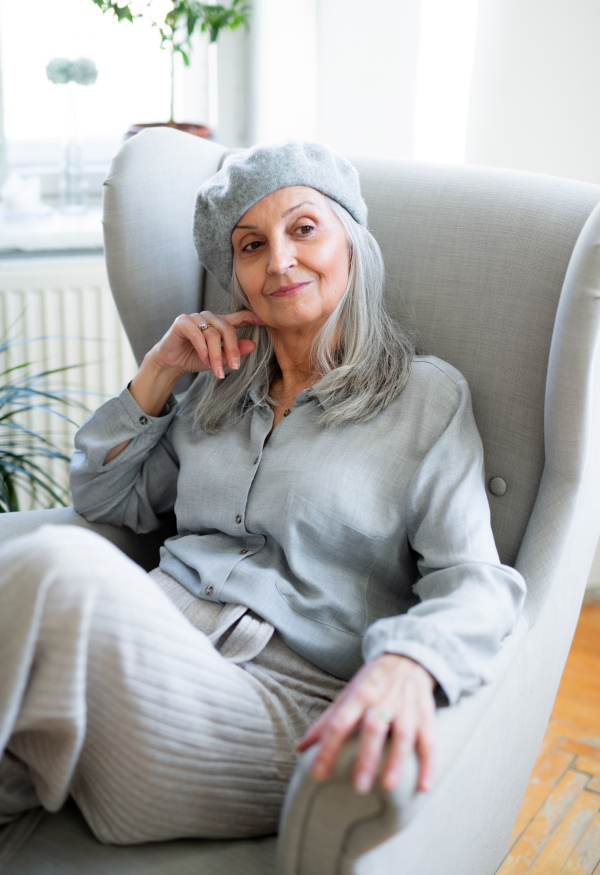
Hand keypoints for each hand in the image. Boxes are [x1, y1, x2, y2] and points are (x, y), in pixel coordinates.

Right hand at [145, 309, 265, 382]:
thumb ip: (234, 351)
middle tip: (235, 368)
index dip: (252, 317)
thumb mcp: (219, 358)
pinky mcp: (182, 322)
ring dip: (216, 355)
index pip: (239, 317)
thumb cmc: (195, 358)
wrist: (171, 363)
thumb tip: (253, 345)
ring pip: (212, 334)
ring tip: (216, 371)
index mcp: (220, 323)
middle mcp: (209, 317)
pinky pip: (197, 334)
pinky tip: (204, 361)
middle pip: (227, 329)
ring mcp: (195, 317)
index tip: (266, 321)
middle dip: (232, 350)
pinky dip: (203, 349)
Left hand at [296, 654, 435, 794]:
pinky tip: (424, 787)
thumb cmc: (373, 681)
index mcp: (359, 695)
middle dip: (367, 757)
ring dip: (397, 761)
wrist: (409, 656)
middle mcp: (383, 700)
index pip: (339, 722)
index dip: (327, 748)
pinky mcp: (425, 715)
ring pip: (403, 735)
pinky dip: (429, 764)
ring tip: (389, 787)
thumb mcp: (348, 694)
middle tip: (359, 787)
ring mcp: (406, 708)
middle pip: (373, 728)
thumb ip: (326, 722)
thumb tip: (300, 748)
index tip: (317, 774)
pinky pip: (429, 741)